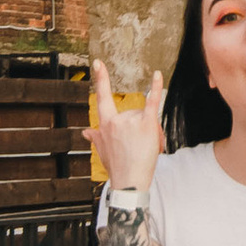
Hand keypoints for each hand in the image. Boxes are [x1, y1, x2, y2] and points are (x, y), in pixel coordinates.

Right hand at [91, 60, 165, 194]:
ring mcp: (131, 121)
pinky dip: (156, 88)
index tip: (98, 63)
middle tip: (138, 147)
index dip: (101, 79)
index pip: (102, 98)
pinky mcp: (147, 124)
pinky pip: (153, 102)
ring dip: (149, 130)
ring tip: (145, 148)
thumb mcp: (102, 151)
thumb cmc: (117, 167)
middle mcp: (116, 119)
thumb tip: (86, 131)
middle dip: (139, 127)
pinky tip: (158, 75)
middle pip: (133, 113)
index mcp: (105, 124)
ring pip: (145, 117)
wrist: (129, 181)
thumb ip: (95, 138)